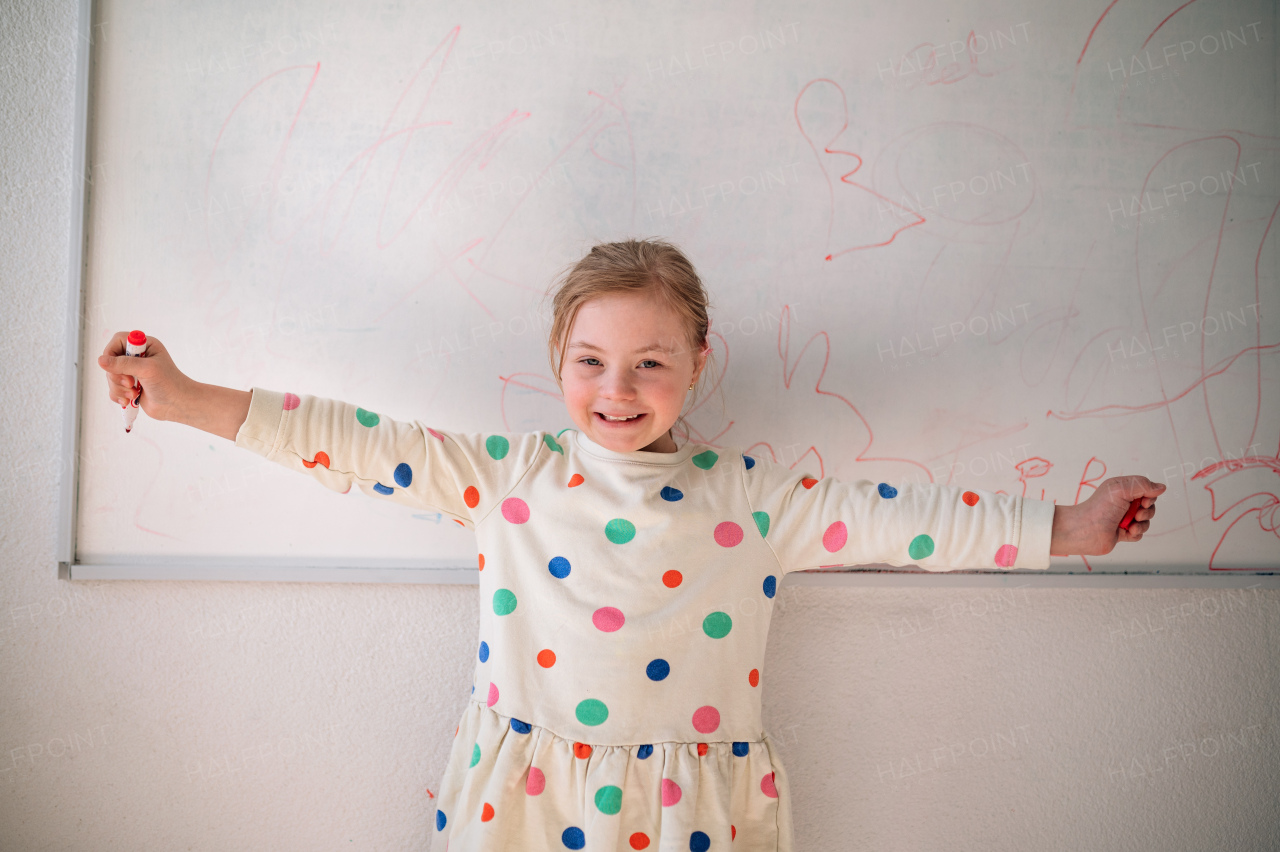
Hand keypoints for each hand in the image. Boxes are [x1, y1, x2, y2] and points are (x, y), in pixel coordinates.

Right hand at [96, 332, 194, 422]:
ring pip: (111, 377)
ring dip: (119, 388)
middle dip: (117, 375)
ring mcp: (133, 372)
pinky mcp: (130, 386)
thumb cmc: (169, 383)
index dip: (111, 352)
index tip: (114, 366)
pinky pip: (113, 389)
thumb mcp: (146, 369)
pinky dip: (118, 396)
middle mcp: (137, 356)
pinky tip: (128, 401)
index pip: (118, 340)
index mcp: (145, 345)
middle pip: (111, 360)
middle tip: (130, 383)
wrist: (178, 405)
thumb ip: (123, 364)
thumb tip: (100, 360)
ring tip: (133, 394)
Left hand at [1050, 475, 1165, 555]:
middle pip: (1149, 506)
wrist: (1086, 531)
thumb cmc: (1100, 508)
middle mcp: (1124, 502)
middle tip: (1136, 514)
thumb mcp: (1121, 489)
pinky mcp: (1123, 532)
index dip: (1149, 496)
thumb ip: (1143, 485)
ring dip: (1142, 524)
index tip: (1143, 501)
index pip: (1146, 489)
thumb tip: (1161, 487)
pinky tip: (1127, 532)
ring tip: (1130, 525)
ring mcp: (1123, 518)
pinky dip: (1136, 533)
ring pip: (1146, 521)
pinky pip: (1140, 533)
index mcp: (1122, 489)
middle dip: (1147, 511)